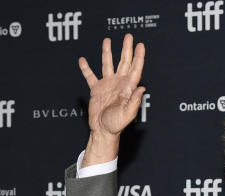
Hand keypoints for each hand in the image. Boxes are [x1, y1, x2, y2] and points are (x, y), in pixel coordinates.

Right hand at [77, 34, 145, 164]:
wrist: (102, 131)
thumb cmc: (116, 125)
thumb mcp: (127, 113)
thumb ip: (134, 100)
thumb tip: (142, 87)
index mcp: (127, 88)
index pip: (135, 69)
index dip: (138, 57)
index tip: (140, 45)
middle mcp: (118, 84)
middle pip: (123, 62)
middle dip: (126, 49)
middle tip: (128, 36)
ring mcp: (107, 85)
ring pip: (107, 65)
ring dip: (107, 52)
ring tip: (107, 40)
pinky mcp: (96, 90)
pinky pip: (90, 76)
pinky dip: (86, 69)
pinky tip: (82, 60)